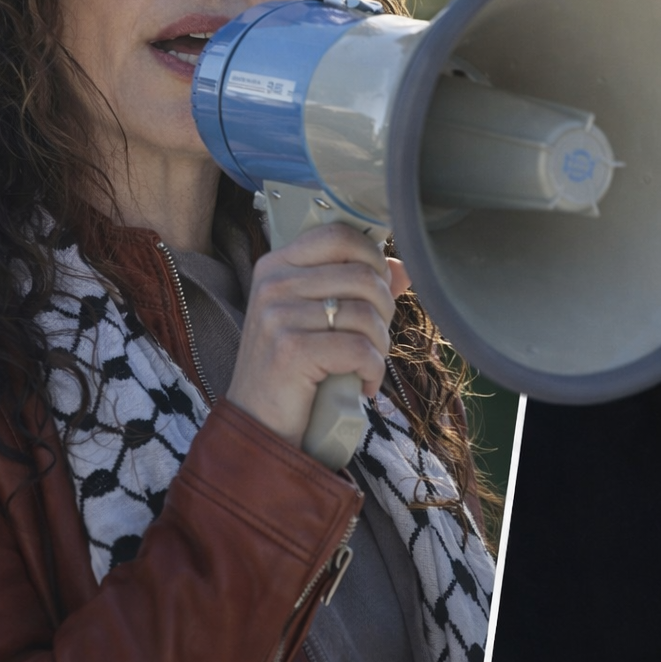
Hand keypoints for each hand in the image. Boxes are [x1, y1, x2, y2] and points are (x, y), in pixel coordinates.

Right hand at [225, 223, 412, 447]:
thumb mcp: (317, 320)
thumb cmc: (293, 370)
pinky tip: (363, 384)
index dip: (373, 259)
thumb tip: (403, 269)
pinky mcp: (290, 350)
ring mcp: (278, 315)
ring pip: (365, 314)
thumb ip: (356, 289)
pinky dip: (372, 370)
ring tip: (367, 365)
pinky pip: (358, 349)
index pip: (339, 235)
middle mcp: (273, 284)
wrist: (258, 425)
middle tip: (374, 339)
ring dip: (379, 346)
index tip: (376, 292)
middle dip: (384, 310)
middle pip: (362, 275)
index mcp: (277, 266)